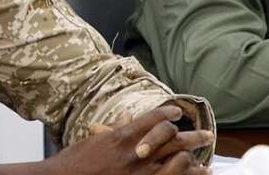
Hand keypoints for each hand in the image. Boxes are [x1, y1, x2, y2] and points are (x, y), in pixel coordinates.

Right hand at [45, 106, 213, 174]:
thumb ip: (113, 129)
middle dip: (194, 135)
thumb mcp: (93, 141)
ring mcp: (142, 173)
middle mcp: (136, 153)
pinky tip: (197, 174)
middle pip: (173, 139)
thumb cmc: (75, 162)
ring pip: (179, 161)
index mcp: (121, 137)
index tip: (177, 112)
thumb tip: (127, 116)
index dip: (169, 113)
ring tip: (205, 160)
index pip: (153, 119)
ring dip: (194, 160)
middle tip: (207, 134)